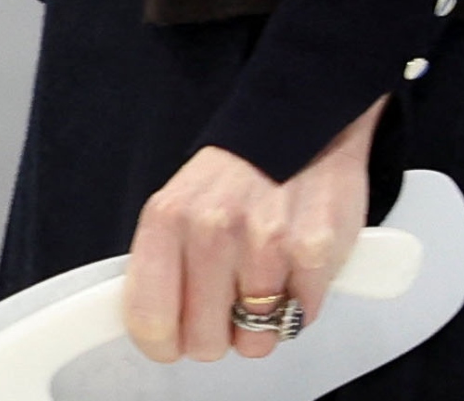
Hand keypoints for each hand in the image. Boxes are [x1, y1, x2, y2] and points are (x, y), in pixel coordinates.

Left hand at [122, 99, 385, 363]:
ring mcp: (265, 241)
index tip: (177, 335)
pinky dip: (302, 301)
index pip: (149, 322)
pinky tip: (297, 262)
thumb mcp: (182, 204)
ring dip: (265, 317)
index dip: (165, 341)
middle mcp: (212, 229)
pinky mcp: (313, 249)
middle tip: (234, 294)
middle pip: (204, 343)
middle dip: (221, 330)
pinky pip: (300, 318)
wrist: (303, 119)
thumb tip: (150, 327)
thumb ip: (163, 264)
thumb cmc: (240, 172)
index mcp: (169, 218)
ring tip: (269, 270)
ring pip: (255, 341)